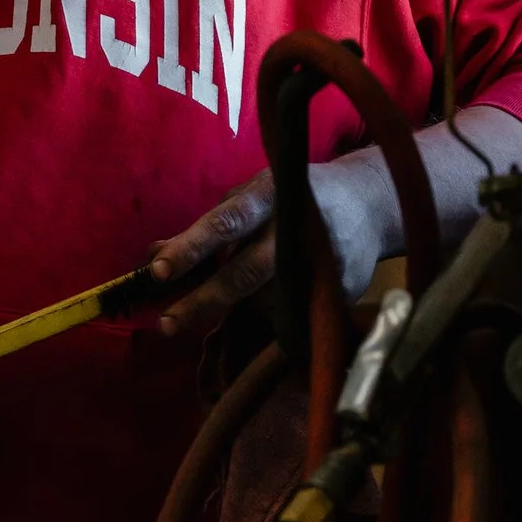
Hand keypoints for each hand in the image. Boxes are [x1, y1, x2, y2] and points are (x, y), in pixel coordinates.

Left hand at [145, 164, 389, 336]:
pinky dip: (277, 315)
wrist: (369, 202)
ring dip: (245, 310)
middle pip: (244, 271)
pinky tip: (279, 304)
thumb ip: (206, 228)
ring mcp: (321, 260)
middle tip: (167, 324)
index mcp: (267, 197)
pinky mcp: (340, 288)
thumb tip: (152, 256)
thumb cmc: (293, 200)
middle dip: (204, 300)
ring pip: (267, 300)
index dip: (191, 247)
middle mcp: (293, 227)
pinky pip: (294, 313)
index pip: (224, 222)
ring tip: (244, 303)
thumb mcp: (250, 199)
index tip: (158, 271)